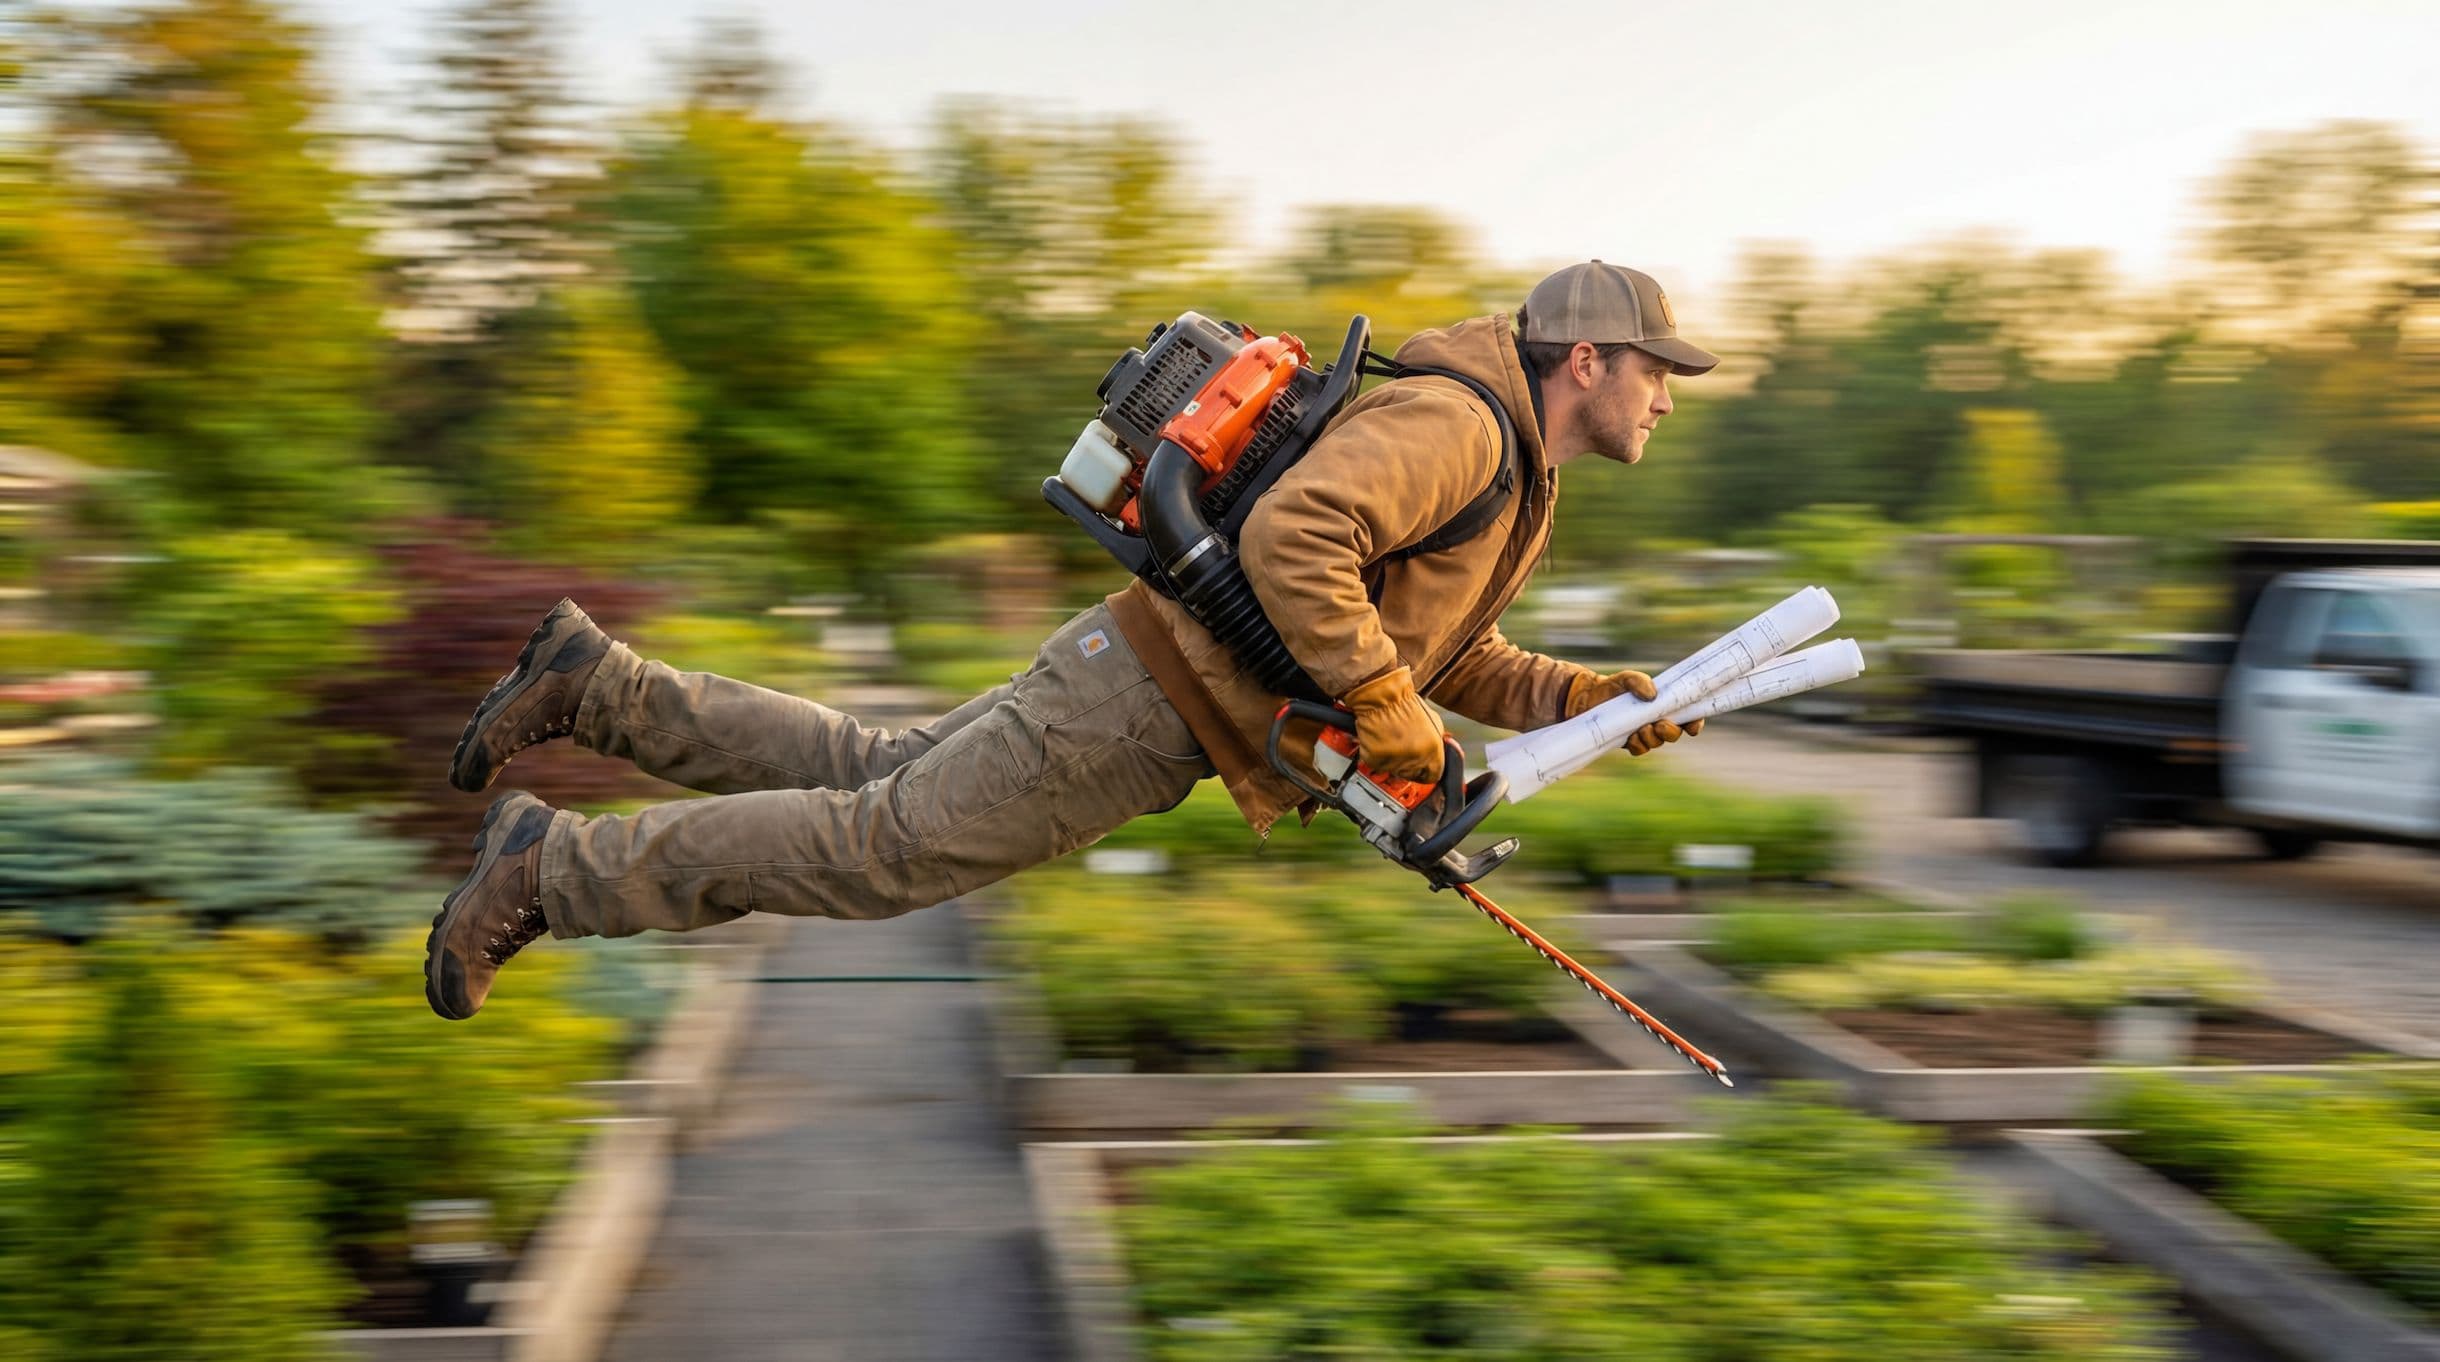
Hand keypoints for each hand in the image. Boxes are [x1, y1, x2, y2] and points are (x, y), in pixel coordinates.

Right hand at [1341, 665, 1445, 783]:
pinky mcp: (1375, 760)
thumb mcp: (1433, 722)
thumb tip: (1441, 755)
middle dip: (1411, 764)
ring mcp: (1394, 761)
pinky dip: (1379, 756)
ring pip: (1396, 771)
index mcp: (1433, 750)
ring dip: (1394, 761)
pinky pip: (1378, 765)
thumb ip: (1438, 742)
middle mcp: (1415, 758)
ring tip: (1392, 740)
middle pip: (1414, 775)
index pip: (1434, 775)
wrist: (1381, 697)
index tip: (1424, 766)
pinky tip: (1381, 741)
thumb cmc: (1404, 705)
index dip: (1428, 769)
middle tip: (1404, 747)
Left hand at [1563, 667, 1700, 755]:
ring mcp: (1643, 733)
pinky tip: (1632, 738)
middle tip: (1659, 725)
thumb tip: (1652, 695)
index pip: (1687, 716)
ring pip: (1657, 743)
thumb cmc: (1612, 686)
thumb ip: (1639, 681)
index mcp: (1663, 705)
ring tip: (1642, 730)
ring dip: (1653, 739)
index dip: (1695, 723)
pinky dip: (1639, 745)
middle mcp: (1657, 721)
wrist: (1586, 698)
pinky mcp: (1628, 742)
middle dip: (1670, 732)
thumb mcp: (1626, 678)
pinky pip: (1640, 749)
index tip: (1693, 726)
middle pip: (1674, 734)